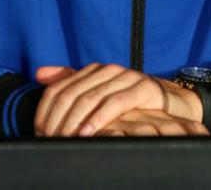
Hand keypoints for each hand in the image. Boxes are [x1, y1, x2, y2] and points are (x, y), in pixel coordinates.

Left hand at [33, 63, 200, 136]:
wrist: (171, 104)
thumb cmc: (131, 103)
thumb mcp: (100, 95)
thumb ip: (72, 82)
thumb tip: (39, 74)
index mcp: (94, 71)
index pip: (58, 89)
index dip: (45, 112)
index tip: (40, 133)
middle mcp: (108, 70)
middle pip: (70, 94)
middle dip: (57, 120)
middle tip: (50, 141)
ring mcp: (126, 77)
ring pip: (90, 99)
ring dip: (74, 122)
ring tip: (66, 140)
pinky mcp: (142, 88)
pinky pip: (115, 104)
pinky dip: (98, 119)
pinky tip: (88, 133)